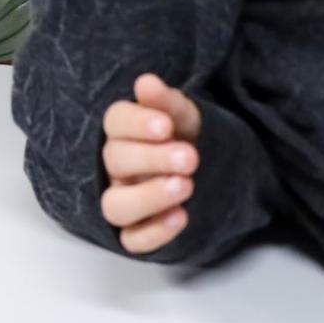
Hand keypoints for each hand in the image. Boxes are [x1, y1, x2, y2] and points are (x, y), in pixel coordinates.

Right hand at [100, 73, 202, 253]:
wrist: (209, 174)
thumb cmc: (184, 139)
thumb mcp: (183, 117)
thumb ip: (166, 102)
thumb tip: (146, 82)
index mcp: (122, 132)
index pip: (114, 122)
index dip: (136, 124)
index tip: (166, 126)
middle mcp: (115, 167)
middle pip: (114, 161)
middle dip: (151, 159)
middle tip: (189, 157)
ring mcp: (122, 200)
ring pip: (115, 205)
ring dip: (148, 197)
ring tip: (185, 186)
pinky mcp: (135, 232)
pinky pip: (132, 240)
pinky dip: (153, 232)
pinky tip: (182, 217)